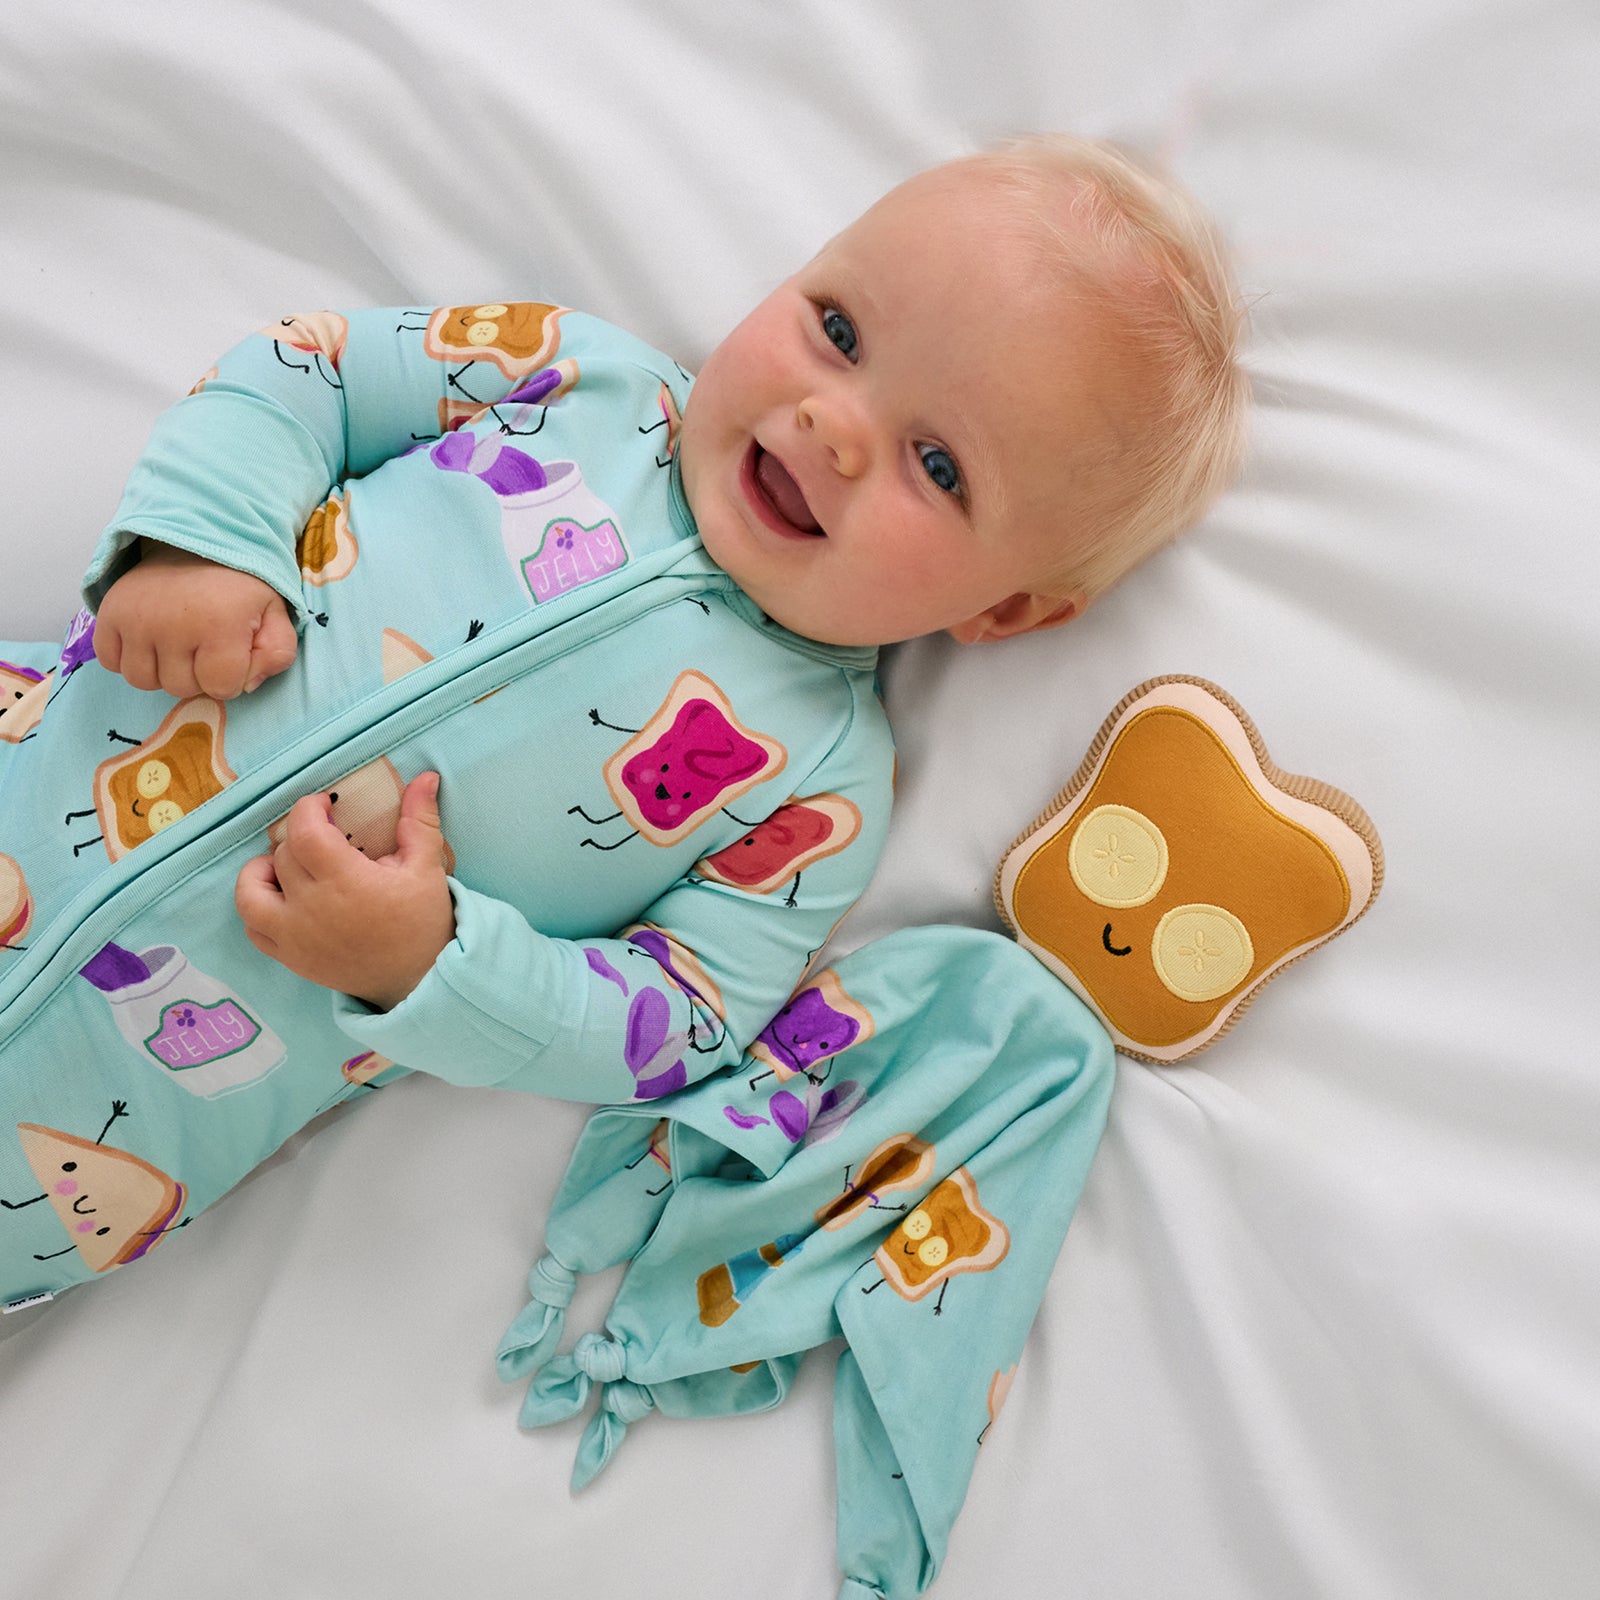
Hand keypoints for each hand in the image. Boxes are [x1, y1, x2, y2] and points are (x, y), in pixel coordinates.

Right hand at [95, 539, 298, 698]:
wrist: (197, 538)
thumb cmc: (240, 583)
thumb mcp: (275, 613)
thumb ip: (276, 655)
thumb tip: (247, 685)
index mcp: (219, 625)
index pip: (220, 688)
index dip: (231, 677)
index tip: (232, 652)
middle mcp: (171, 624)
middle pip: (180, 688)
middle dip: (197, 675)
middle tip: (204, 644)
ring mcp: (135, 619)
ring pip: (143, 680)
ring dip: (162, 671)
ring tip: (177, 644)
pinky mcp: (108, 613)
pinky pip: (110, 662)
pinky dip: (127, 658)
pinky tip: (149, 641)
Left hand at [234, 773, 455, 1010]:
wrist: (421, 979)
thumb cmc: (425, 921)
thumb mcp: (427, 867)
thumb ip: (419, 819)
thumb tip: (426, 776)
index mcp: (345, 880)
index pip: (303, 831)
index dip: (308, 808)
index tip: (326, 806)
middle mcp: (312, 908)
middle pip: (283, 855)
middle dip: (300, 837)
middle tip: (325, 836)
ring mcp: (296, 936)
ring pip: (251, 893)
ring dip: (260, 872)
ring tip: (285, 866)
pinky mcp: (291, 958)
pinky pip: (254, 929)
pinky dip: (259, 909)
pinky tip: (283, 898)